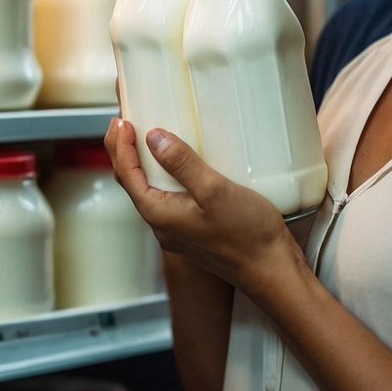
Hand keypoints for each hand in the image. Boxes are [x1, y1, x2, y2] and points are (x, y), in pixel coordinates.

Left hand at [104, 117, 305, 298]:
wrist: (271, 269)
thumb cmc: (247, 234)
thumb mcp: (214, 190)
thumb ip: (182, 164)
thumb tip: (152, 138)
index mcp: (160, 215)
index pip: (127, 176)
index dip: (120, 147)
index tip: (123, 121)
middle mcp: (162, 225)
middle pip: (132, 184)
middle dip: (122, 153)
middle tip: (122, 123)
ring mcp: (177, 230)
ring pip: (148, 191)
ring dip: (139, 165)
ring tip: (140, 140)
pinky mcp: (194, 229)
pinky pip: (166, 198)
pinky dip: (160, 176)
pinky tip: (174, 167)